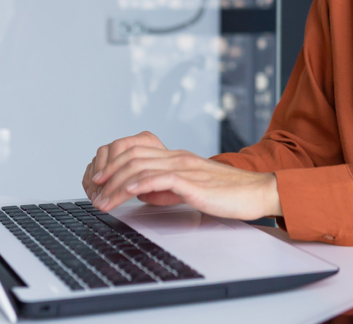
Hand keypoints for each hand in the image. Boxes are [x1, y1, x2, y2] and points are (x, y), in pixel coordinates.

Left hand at [82, 132, 281, 220]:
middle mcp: (179, 157)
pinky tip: (129, 192)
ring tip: (104, 202)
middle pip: (133, 156)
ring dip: (118, 186)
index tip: (101, 181)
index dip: (115, 163)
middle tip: (95, 193)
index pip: (138, 151)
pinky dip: (141, 184)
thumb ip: (167, 189)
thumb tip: (144, 193)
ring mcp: (186, 167)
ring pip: (142, 168)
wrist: (257, 191)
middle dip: (109, 175)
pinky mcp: (193, 182)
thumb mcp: (191, 189)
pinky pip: (161, 178)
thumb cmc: (228, 193)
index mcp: (178, 157)